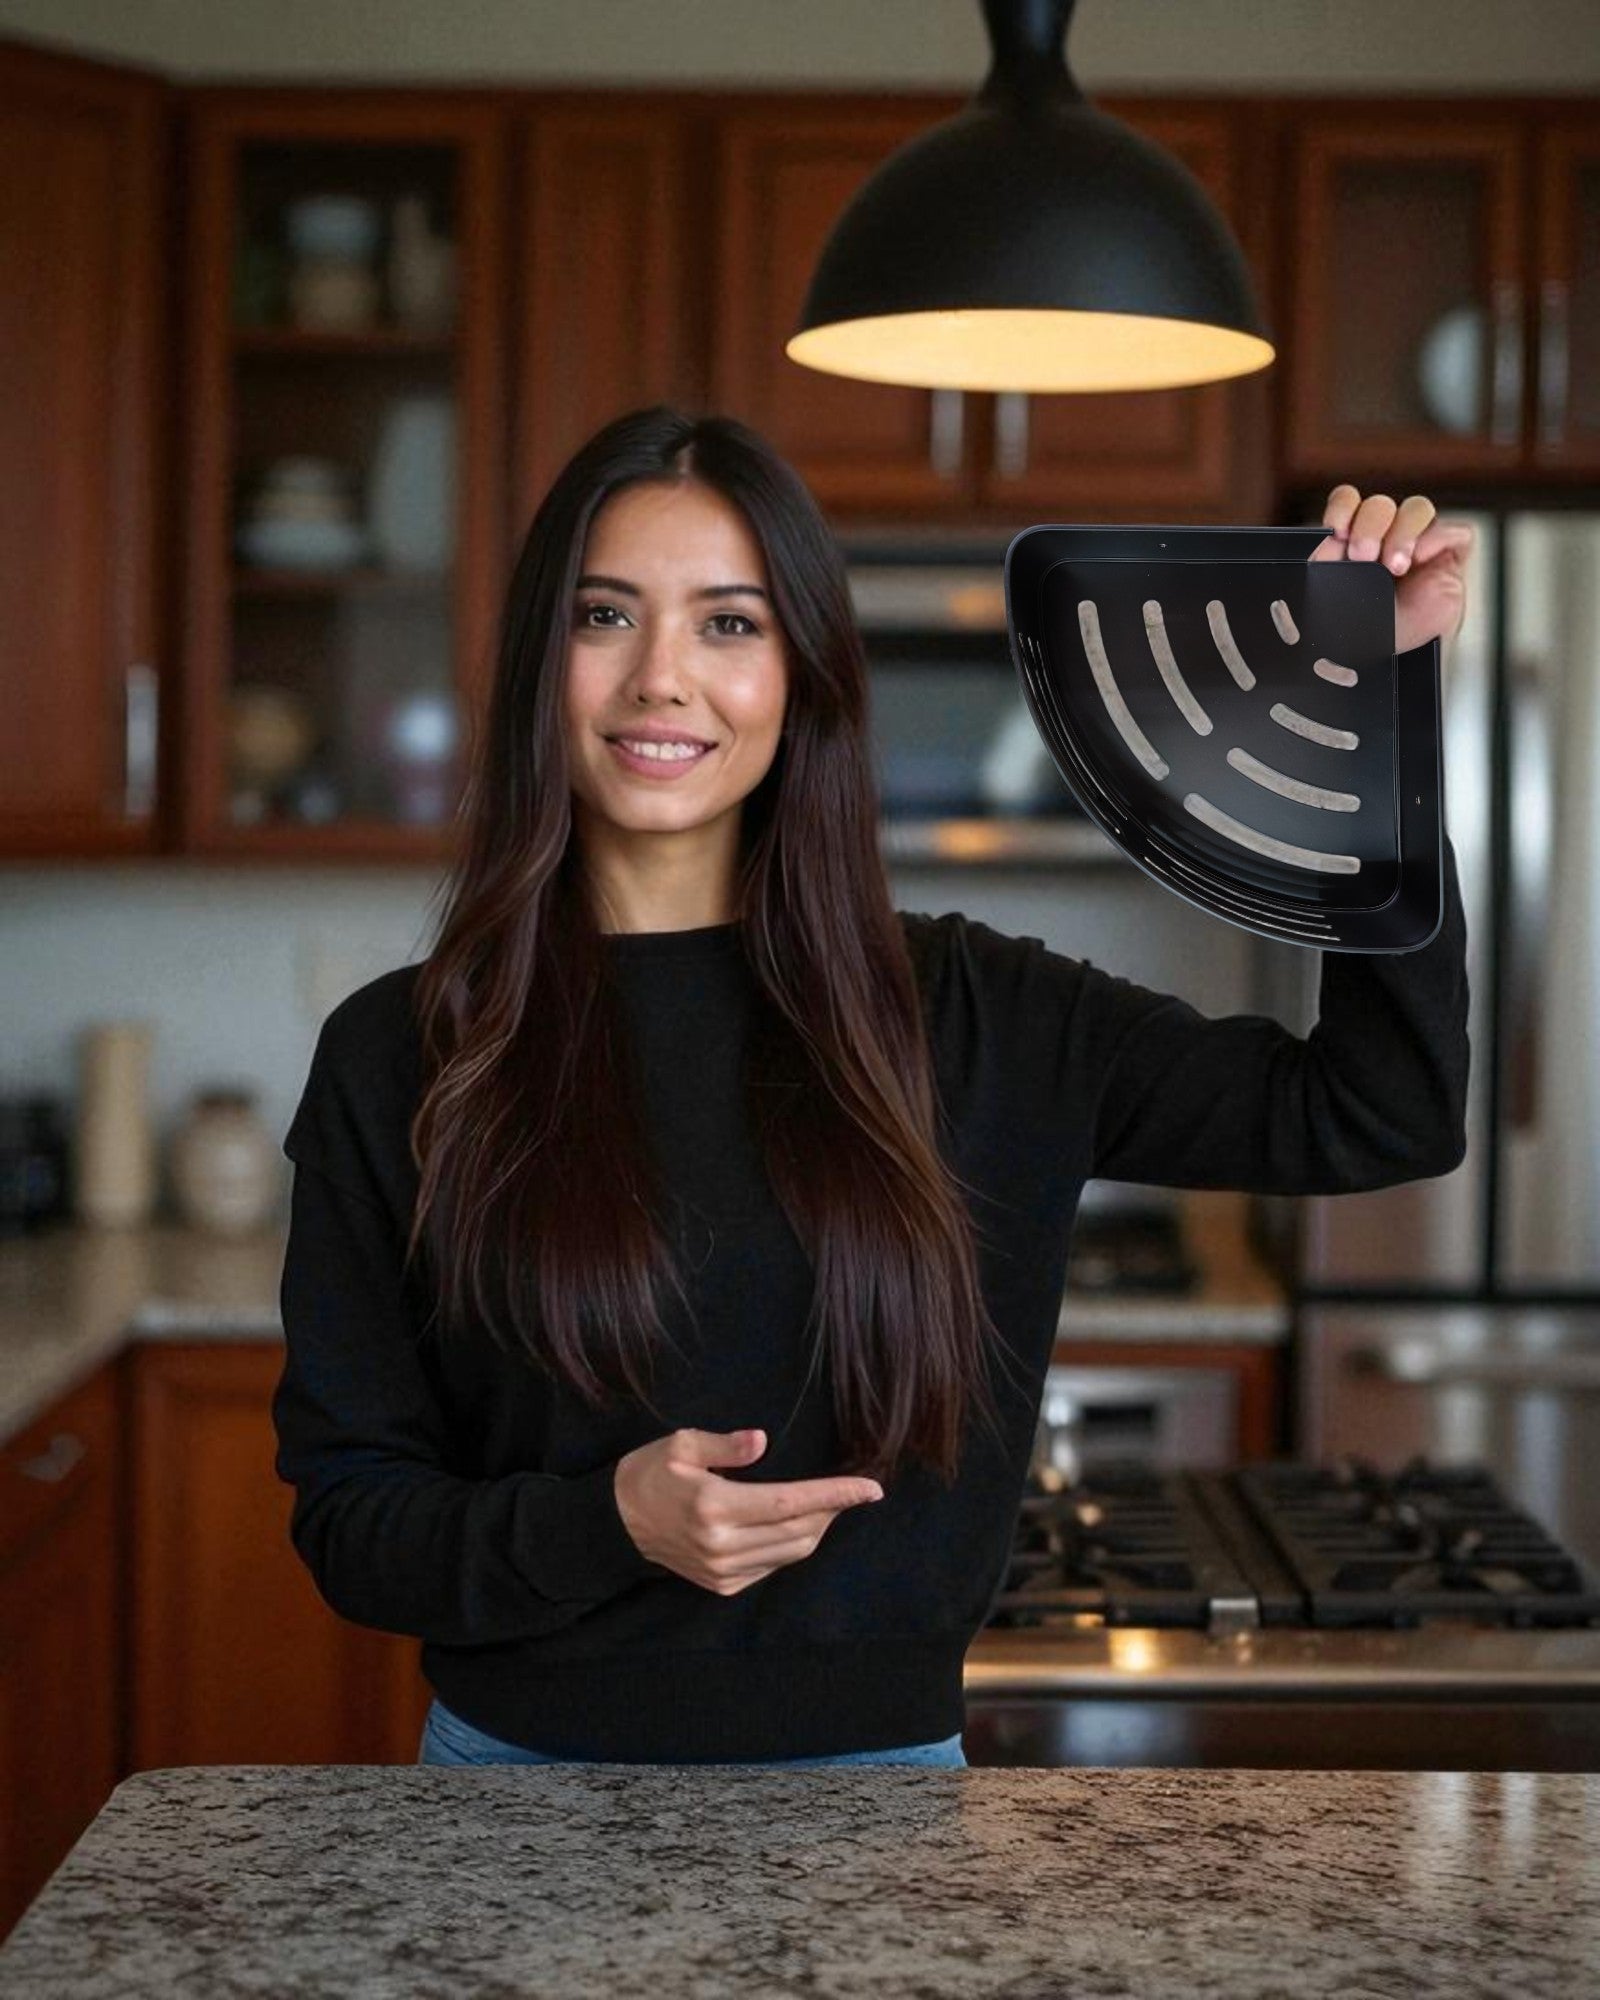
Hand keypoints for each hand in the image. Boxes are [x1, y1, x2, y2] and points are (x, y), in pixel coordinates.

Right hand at [613, 1426, 883, 1596]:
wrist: (617, 1524)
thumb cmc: (650, 1473)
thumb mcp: (681, 1444)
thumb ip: (725, 1446)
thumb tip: (762, 1441)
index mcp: (714, 1506)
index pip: (790, 1502)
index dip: (835, 1495)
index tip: (871, 1488)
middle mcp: (722, 1545)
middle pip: (799, 1531)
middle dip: (832, 1510)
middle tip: (851, 1490)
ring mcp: (723, 1571)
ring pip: (791, 1553)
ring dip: (816, 1528)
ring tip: (826, 1504)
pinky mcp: (722, 1585)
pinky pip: (772, 1566)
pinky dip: (792, 1545)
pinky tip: (792, 1524)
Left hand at [1310, 485, 1474, 659]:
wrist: (1396, 660)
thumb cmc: (1368, 629)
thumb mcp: (1337, 595)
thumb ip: (1329, 564)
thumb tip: (1328, 542)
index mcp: (1355, 539)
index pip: (1350, 502)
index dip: (1343, 507)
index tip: (1335, 529)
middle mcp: (1388, 536)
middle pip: (1381, 504)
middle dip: (1369, 525)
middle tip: (1362, 556)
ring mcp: (1421, 543)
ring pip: (1417, 508)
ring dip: (1402, 532)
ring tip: (1394, 566)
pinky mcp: (1451, 557)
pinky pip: (1455, 531)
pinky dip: (1437, 538)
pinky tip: (1420, 560)